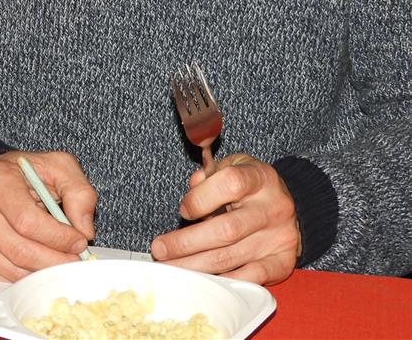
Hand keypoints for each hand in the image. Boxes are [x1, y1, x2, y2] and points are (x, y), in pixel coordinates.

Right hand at [0, 150, 95, 280]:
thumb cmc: (23, 172)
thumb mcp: (58, 166)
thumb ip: (79, 192)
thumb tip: (84, 230)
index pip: (26, 221)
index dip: (58, 237)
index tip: (78, 241)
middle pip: (19, 250)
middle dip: (55, 261)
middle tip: (75, 259)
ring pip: (11, 268)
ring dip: (42, 270)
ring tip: (58, 259)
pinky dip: (24, 275)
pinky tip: (35, 260)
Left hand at [151, 153, 299, 284]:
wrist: (288, 206)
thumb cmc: (250, 187)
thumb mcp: (232, 167)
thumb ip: (209, 176)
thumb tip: (191, 192)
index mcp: (259, 178)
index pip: (230, 183)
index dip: (200, 198)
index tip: (183, 211)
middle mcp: (272, 207)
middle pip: (226, 229)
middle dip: (186, 243)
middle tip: (160, 250)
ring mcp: (279, 237)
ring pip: (232, 257)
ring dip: (196, 265)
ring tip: (171, 267)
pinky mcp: (282, 261)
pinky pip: (251, 277)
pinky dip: (224, 280)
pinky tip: (202, 279)